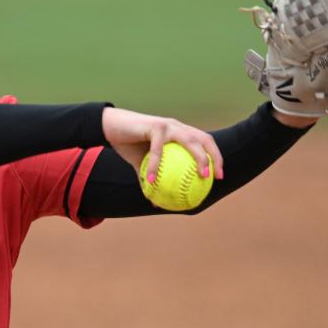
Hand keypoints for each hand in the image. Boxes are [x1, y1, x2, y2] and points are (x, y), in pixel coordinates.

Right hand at [101, 107, 223, 182]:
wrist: (110, 127)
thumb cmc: (128, 144)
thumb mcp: (141, 165)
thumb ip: (151, 179)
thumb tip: (156, 202)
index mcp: (178, 133)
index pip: (204, 142)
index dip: (215, 157)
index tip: (218, 177)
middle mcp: (177, 127)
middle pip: (203, 139)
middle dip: (214, 157)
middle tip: (213, 177)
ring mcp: (167, 125)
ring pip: (190, 140)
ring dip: (199, 158)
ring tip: (201, 176)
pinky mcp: (155, 127)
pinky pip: (158, 150)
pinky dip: (156, 167)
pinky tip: (152, 182)